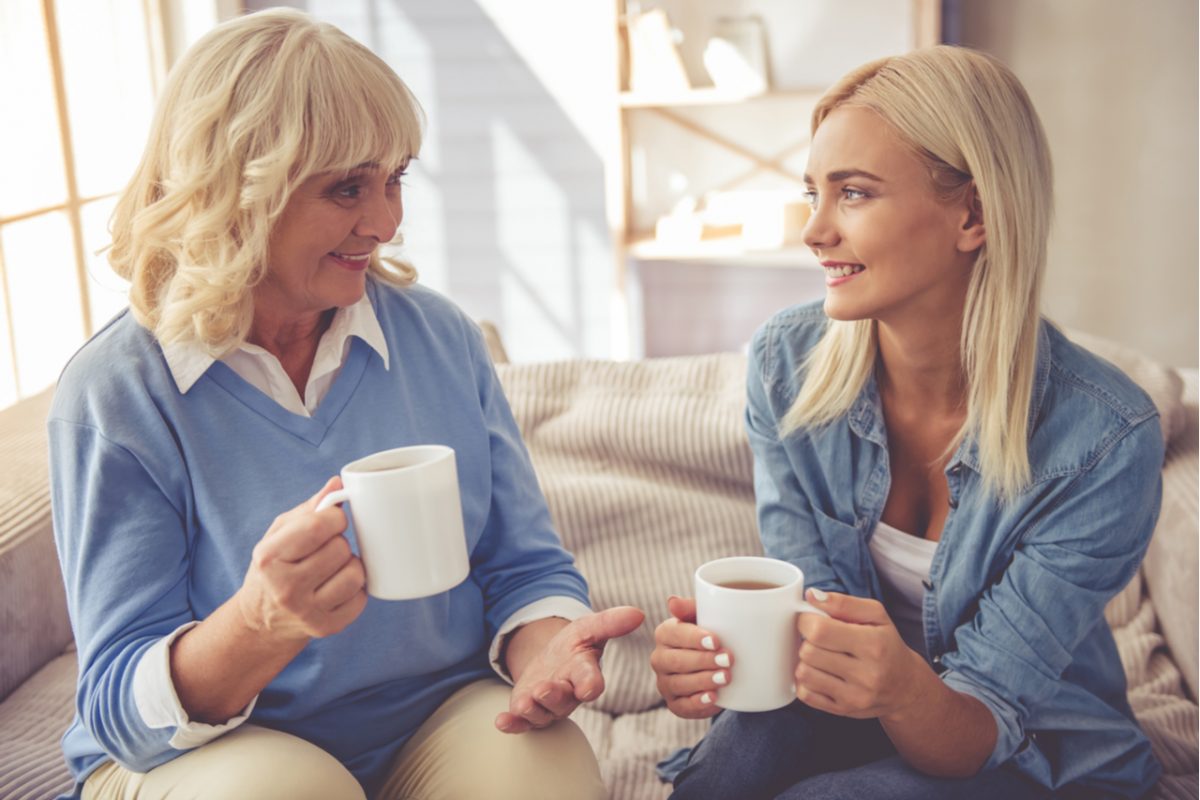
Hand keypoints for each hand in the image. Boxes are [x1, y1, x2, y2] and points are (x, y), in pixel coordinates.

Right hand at [235, 476, 367, 642]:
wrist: (262, 621)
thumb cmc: (275, 567)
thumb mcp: (279, 534)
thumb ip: (310, 508)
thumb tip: (339, 483)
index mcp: (269, 558)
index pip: (320, 525)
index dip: (335, 518)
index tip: (332, 521)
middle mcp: (285, 588)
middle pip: (340, 549)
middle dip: (339, 543)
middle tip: (326, 549)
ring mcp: (306, 612)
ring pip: (355, 574)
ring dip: (350, 566)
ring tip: (333, 568)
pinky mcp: (326, 628)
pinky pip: (361, 598)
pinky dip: (355, 590)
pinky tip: (337, 588)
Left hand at [495, 606, 644, 733]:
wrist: (551, 661)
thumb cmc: (574, 646)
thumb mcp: (588, 628)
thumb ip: (611, 622)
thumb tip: (638, 613)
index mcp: (584, 673)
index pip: (591, 680)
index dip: (591, 684)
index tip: (590, 688)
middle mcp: (568, 693)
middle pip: (563, 700)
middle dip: (553, 696)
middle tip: (543, 689)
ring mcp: (548, 705)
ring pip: (542, 713)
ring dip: (531, 710)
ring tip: (522, 702)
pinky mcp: (528, 712)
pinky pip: (521, 723)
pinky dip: (512, 723)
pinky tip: (501, 721)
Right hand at [649, 596, 729, 718]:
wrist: (721, 662)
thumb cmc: (713, 633)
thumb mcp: (706, 616)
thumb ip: (690, 607)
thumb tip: (672, 601)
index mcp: (665, 633)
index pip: (673, 634)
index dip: (694, 638)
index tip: (717, 640)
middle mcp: (660, 658)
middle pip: (676, 661)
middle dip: (703, 661)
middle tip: (728, 659)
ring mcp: (665, 683)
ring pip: (679, 684)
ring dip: (703, 681)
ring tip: (726, 678)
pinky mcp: (675, 703)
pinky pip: (682, 706)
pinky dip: (698, 703)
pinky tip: (714, 698)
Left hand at [794, 589, 925, 719]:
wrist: (905, 687)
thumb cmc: (886, 644)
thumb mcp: (876, 615)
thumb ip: (843, 602)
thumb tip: (811, 596)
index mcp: (873, 644)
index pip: (819, 630)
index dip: (806, 620)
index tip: (810, 619)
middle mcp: (866, 674)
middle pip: (808, 652)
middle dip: (807, 640)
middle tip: (818, 638)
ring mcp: (854, 696)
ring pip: (804, 673)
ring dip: (805, 661)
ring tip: (820, 655)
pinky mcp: (843, 710)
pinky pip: (806, 694)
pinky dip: (806, 681)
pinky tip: (819, 673)